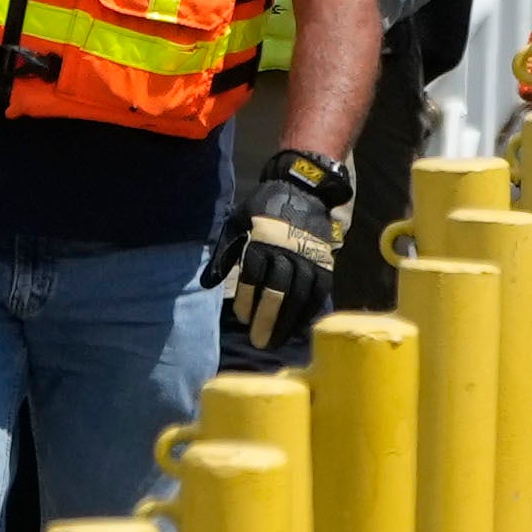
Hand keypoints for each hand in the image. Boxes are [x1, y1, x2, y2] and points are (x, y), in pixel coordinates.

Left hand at [212, 143, 356, 379]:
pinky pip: (318, 293)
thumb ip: (224, 253)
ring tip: (277, 341)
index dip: (247, 299)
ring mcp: (308, 257)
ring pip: (299, 296)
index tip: (241, 318)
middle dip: (267, 318)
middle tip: (259, 341)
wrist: (304, 189)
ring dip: (288, 321)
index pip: (253, 275)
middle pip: (278, 290)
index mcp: (262, 240)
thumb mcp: (238, 222)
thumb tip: (206, 284)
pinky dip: (309, 312)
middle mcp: (286, 250)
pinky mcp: (325, 263)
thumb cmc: (264, 209)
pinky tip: (299, 327)